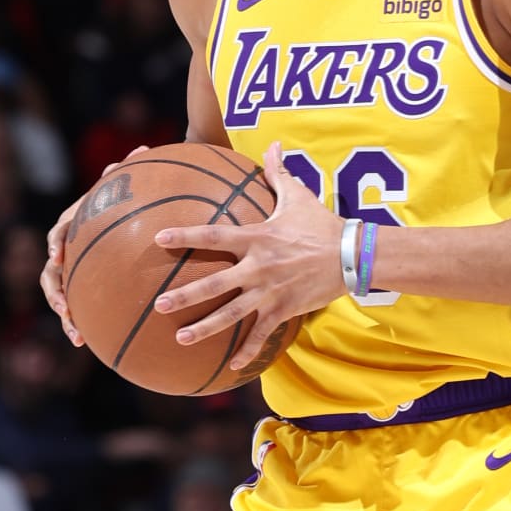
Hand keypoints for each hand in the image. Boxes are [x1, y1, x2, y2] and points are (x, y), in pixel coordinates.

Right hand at [42, 146, 158, 347]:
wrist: (122, 222)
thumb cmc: (124, 202)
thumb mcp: (126, 188)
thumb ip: (130, 172)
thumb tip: (144, 148)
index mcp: (72, 226)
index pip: (58, 235)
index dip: (55, 245)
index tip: (58, 258)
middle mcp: (66, 251)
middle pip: (51, 273)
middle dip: (56, 293)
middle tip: (66, 308)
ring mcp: (72, 272)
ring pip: (60, 296)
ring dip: (65, 316)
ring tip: (76, 336)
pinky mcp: (82, 289)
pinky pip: (78, 308)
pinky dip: (80, 325)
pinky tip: (88, 344)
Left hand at [153, 142, 342, 349]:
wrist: (352, 256)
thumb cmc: (322, 224)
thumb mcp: (298, 196)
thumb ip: (278, 172)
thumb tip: (274, 143)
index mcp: (255, 238)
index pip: (213, 234)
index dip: (184, 235)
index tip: (158, 239)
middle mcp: (257, 267)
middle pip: (213, 284)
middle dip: (184, 295)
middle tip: (159, 303)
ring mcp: (269, 292)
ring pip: (231, 314)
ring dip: (204, 328)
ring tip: (180, 338)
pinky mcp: (283, 310)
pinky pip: (261, 334)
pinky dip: (247, 350)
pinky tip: (230, 366)